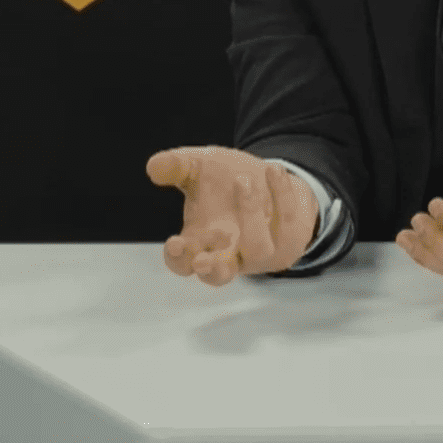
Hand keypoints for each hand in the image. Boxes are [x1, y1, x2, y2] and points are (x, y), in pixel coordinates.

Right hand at [145, 146, 317, 285]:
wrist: (268, 180)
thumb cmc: (224, 181)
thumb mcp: (199, 168)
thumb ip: (177, 167)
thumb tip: (153, 166)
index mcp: (199, 244)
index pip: (182, 264)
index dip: (177, 259)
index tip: (174, 244)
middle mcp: (229, 254)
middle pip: (218, 275)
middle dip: (211, 268)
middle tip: (205, 255)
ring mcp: (261, 251)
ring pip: (257, 249)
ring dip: (249, 216)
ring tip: (243, 181)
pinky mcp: (289, 240)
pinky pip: (288, 221)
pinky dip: (281, 194)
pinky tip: (272, 170)